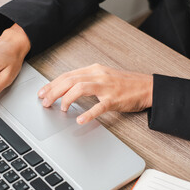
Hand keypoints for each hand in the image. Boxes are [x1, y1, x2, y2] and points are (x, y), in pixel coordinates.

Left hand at [38, 64, 152, 123]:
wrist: (147, 87)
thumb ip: (86, 81)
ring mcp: (106, 87)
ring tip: (60, 109)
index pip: (67, 75)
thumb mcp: (102, 77)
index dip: (52, 84)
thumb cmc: (124, 84)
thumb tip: (66, 89)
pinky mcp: (114, 99)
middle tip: (44, 102)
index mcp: (93, 70)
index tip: (42, 92)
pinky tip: (79, 119)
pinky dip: (88, 113)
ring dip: (66, 99)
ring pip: (80, 88)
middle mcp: (98, 75)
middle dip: (54, 91)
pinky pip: (99, 106)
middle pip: (70, 80)